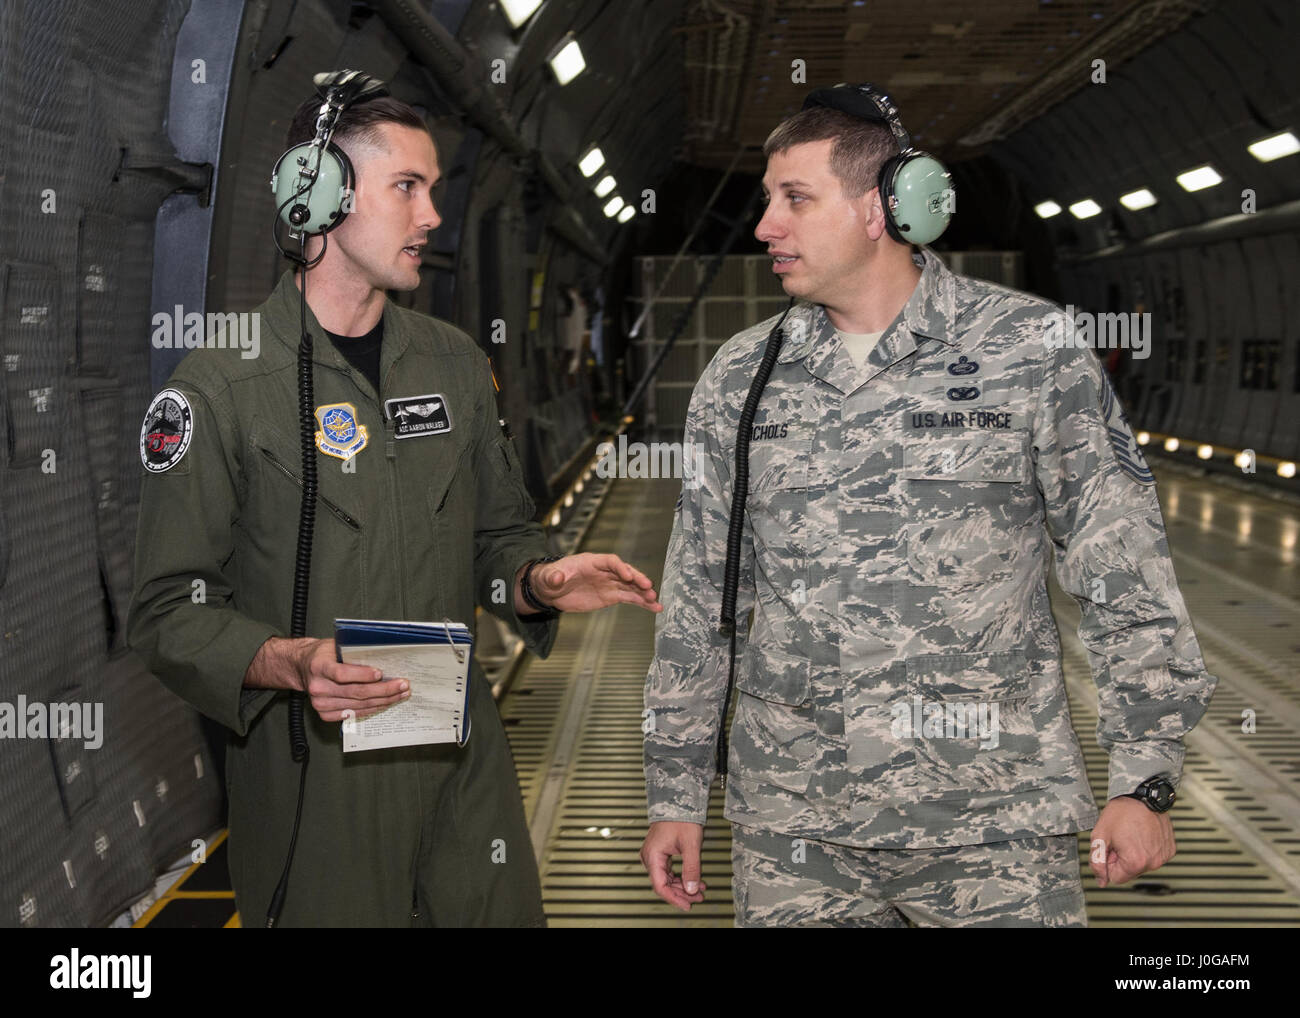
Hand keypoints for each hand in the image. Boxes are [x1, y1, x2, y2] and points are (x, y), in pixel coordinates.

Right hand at [293, 638, 410, 722]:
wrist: (302, 667)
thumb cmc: (322, 654)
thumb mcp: (334, 645)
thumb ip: (353, 651)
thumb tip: (383, 654)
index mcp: (319, 666)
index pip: (342, 674)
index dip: (363, 675)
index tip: (381, 673)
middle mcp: (318, 687)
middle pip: (356, 692)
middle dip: (384, 690)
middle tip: (402, 685)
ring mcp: (321, 703)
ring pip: (358, 705)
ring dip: (383, 701)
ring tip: (400, 694)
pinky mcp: (325, 714)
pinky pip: (354, 714)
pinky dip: (372, 709)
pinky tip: (385, 703)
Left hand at [528, 553, 662, 613]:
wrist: (551, 591)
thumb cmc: (550, 578)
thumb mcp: (549, 577)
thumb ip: (554, 577)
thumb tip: (557, 577)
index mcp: (591, 562)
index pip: (610, 561)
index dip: (620, 567)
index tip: (627, 576)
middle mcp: (604, 571)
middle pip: (625, 572)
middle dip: (637, 579)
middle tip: (648, 587)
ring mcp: (609, 583)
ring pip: (631, 587)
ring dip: (643, 593)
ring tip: (656, 601)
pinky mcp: (611, 596)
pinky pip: (629, 598)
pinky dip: (641, 602)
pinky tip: (654, 607)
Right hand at [640, 821, 706, 910]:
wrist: (677, 802)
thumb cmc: (682, 819)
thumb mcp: (691, 845)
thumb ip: (691, 869)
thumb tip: (691, 889)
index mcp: (653, 856)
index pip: (660, 886)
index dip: (674, 899)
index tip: (687, 905)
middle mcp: (650, 857)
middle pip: (664, 884)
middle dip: (682, 893)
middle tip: (698, 897)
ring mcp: (654, 855)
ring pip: (666, 878)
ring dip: (682, 886)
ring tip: (699, 890)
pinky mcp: (659, 853)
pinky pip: (668, 871)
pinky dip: (680, 877)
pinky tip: (693, 880)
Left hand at [1088, 796, 1175, 887]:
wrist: (1142, 795)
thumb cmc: (1121, 812)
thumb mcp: (1100, 836)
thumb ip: (1097, 861)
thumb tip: (1101, 880)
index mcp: (1136, 862)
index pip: (1116, 878)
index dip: (1109, 862)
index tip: (1111, 847)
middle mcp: (1154, 862)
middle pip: (1130, 872)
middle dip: (1122, 858)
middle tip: (1121, 838)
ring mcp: (1164, 856)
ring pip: (1142, 864)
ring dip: (1134, 853)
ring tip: (1132, 834)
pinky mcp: (1170, 849)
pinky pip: (1153, 856)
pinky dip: (1146, 848)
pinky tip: (1143, 834)